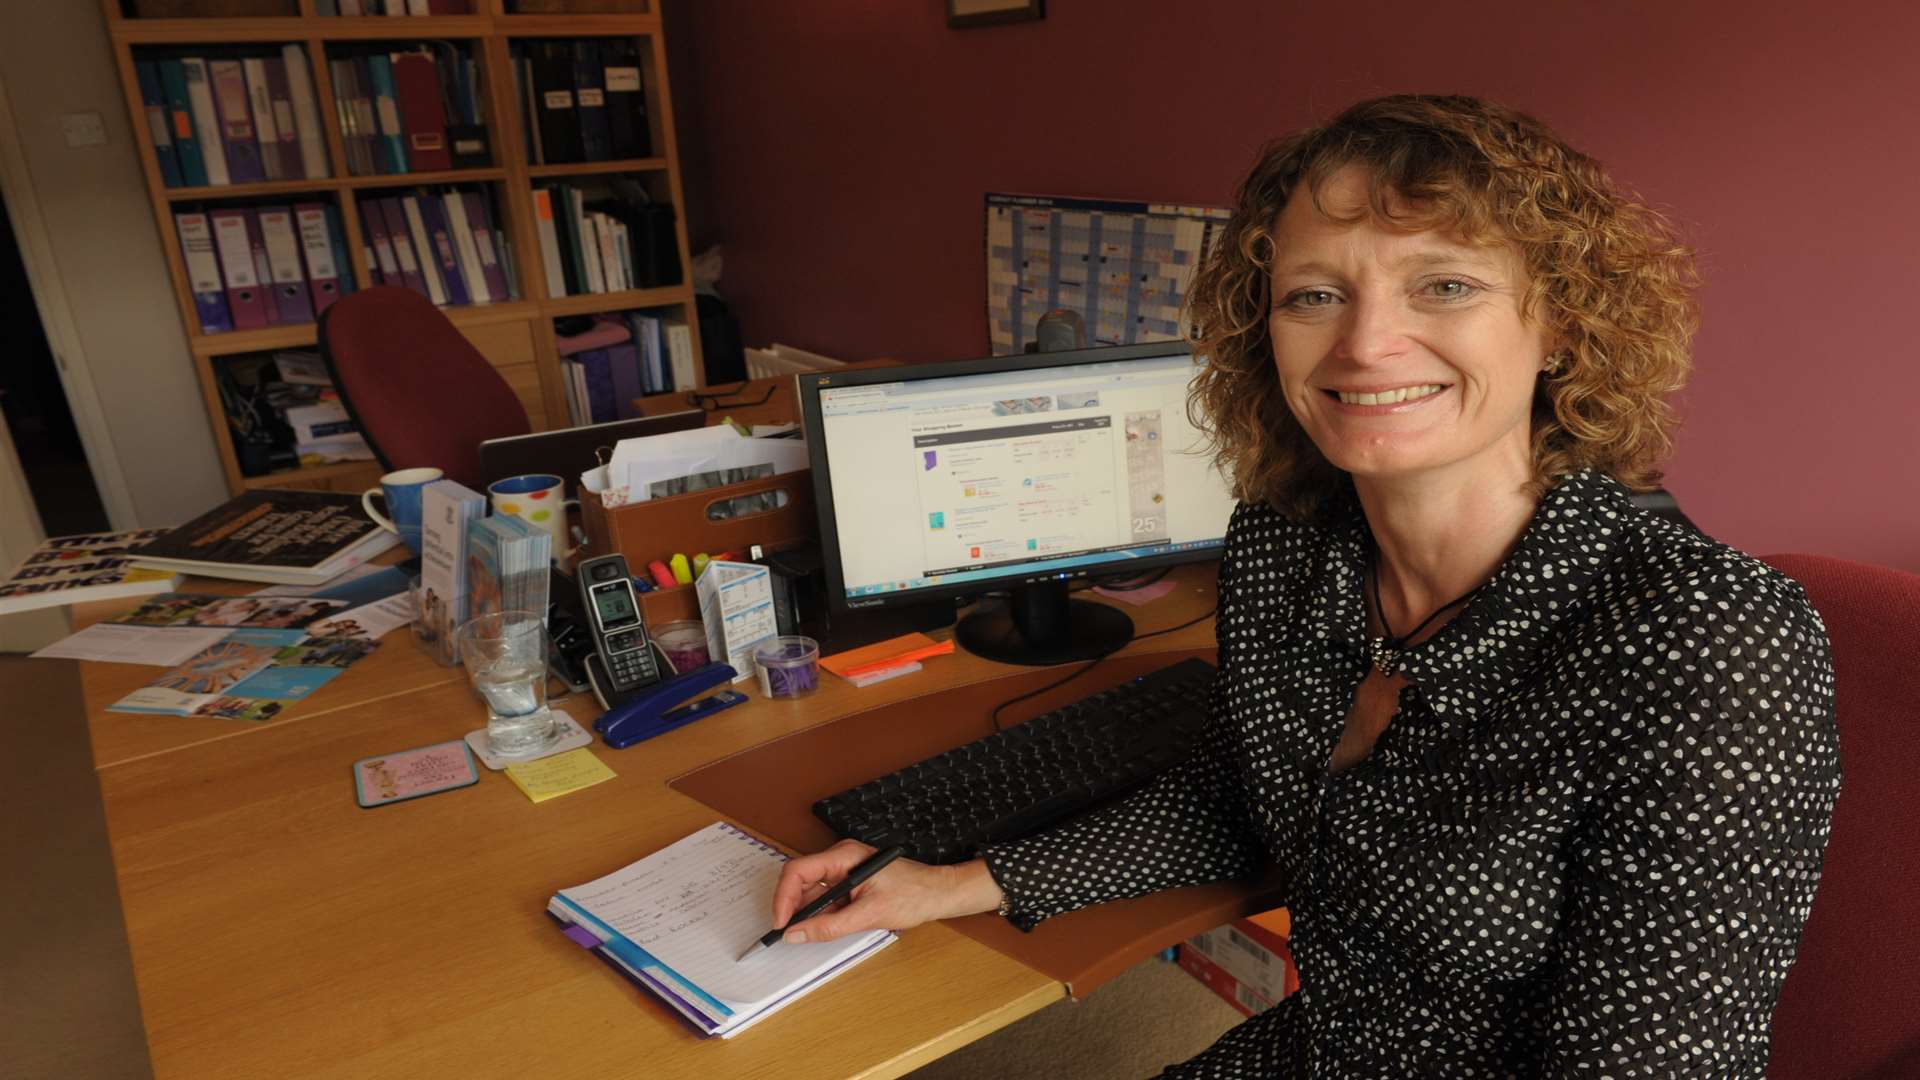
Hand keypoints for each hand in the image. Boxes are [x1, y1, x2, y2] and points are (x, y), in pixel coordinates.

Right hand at [771, 840, 1002, 944]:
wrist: (938, 894)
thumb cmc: (912, 896)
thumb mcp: (869, 915)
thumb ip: (830, 926)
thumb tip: (796, 933)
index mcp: (844, 856)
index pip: (798, 871)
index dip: (784, 898)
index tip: (781, 923)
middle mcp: (840, 858)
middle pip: (801, 879)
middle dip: (791, 906)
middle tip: (787, 932)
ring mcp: (844, 870)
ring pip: (811, 890)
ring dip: (805, 912)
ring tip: (803, 933)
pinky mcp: (850, 882)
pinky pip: (825, 896)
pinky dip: (820, 913)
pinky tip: (821, 927)